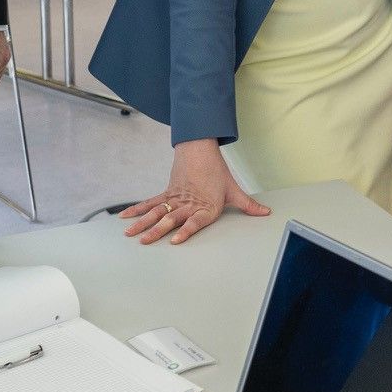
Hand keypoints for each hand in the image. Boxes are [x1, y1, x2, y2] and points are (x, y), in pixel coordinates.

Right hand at [120, 139, 269, 244]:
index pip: (194, 221)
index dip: (185, 231)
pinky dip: (137, 210)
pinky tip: (125, 217)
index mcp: (205, 206)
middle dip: (156, 231)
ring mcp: (175, 198)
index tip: (174, 241)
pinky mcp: (167, 193)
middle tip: (144, 241)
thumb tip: (266, 213)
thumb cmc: (217, 171)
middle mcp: (188, 203)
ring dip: (142, 223)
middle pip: (170, 218)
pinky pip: (150, 203)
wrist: (201, 149)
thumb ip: (248, 205)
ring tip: (130, 234)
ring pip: (156, 212)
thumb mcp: (234, 189)